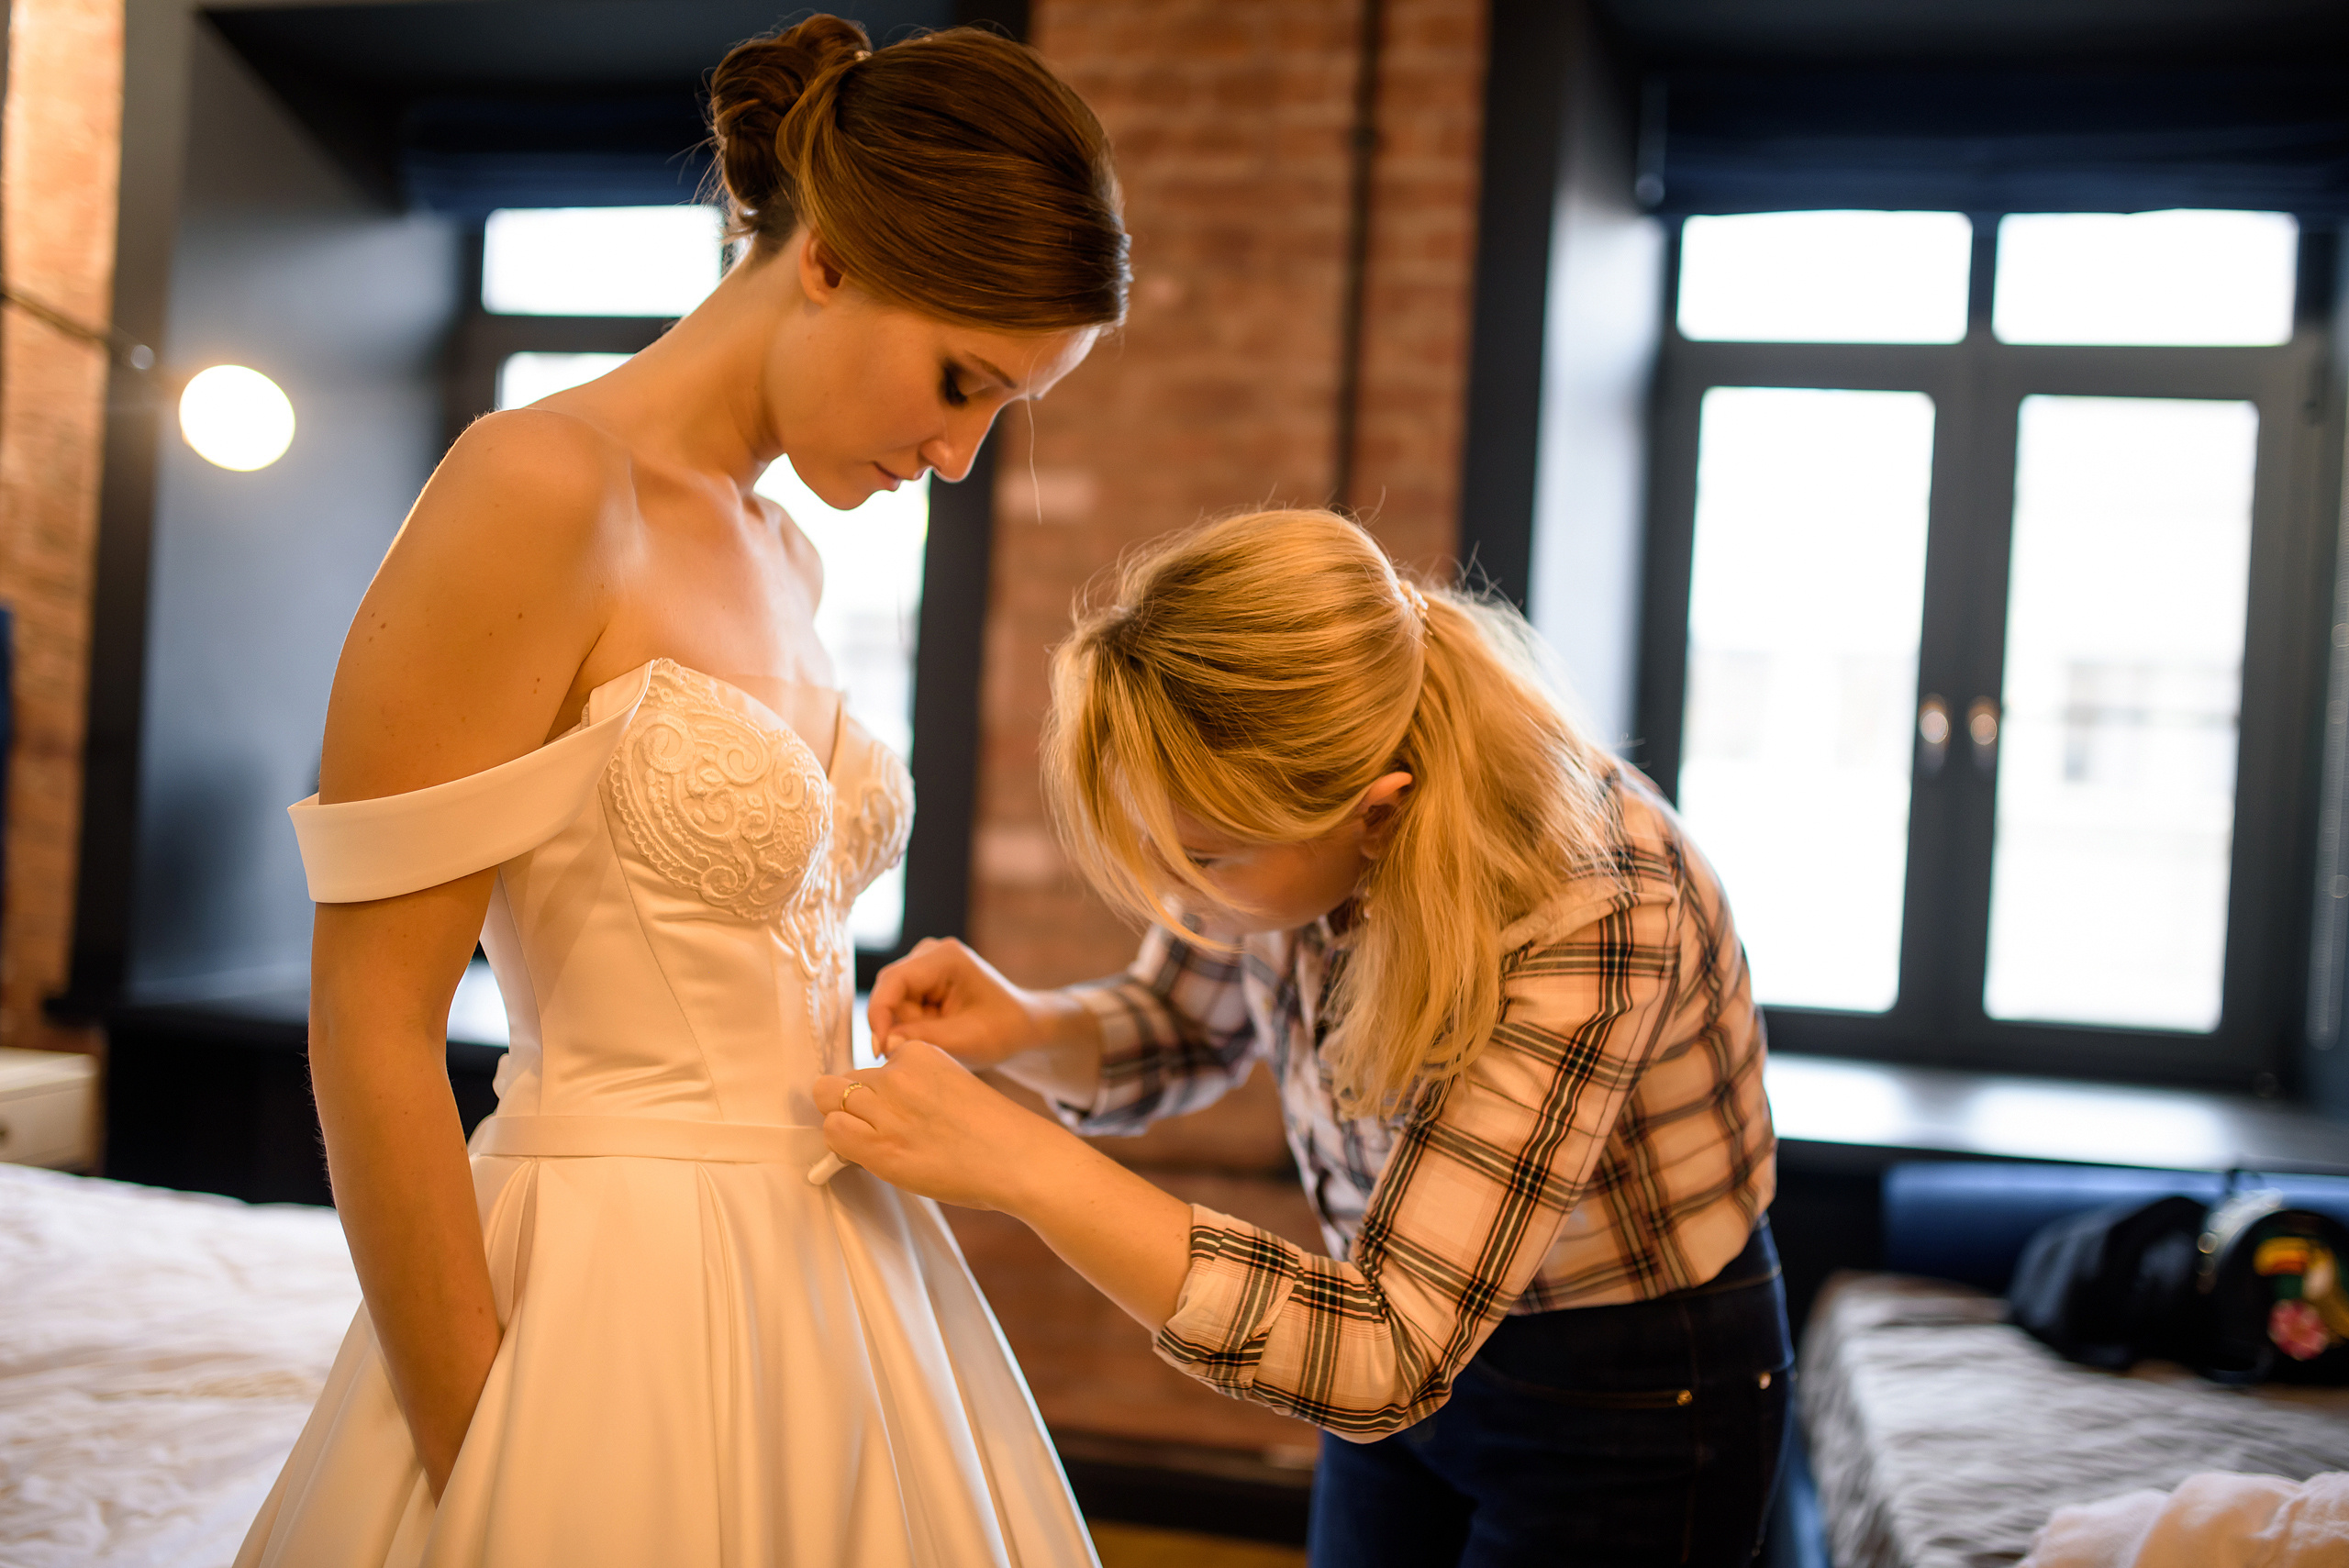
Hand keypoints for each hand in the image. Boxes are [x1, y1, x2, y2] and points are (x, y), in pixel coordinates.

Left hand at [813, 1040, 1075, 1212]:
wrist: (1017, 1157)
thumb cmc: (991, 1129)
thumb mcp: (952, 1079)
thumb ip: (915, 1075)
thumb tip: (878, 1084)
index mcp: (917, 1052)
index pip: (871, 1064)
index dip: (877, 1091)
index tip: (898, 1112)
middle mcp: (897, 1074)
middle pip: (842, 1080)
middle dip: (850, 1102)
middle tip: (874, 1127)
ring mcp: (887, 1108)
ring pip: (828, 1100)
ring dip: (844, 1122)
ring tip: (872, 1142)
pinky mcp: (880, 1145)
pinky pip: (832, 1131)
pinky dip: (841, 1142)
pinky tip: (867, 1153)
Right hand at [866, 938, 1045, 1068]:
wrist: (1022, 1025)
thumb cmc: (1004, 1030)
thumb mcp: (968, 1040)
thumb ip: (924, 1039)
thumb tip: (885, 1042)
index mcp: (945, 957)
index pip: (893, 981)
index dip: (879, 1014)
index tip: (881, 1049)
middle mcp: (930, 953)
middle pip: (891, 994)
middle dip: (901, 1026)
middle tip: (929, 1048)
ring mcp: (925, 964)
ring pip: (895, 1003)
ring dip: (910, 1028)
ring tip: (944, 1038)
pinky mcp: (923, 980)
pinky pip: (902, 1007)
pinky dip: (915, 1026)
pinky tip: (940, 1032)